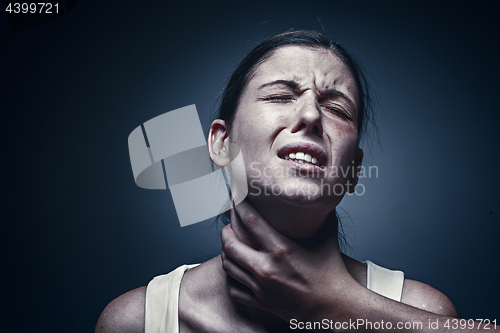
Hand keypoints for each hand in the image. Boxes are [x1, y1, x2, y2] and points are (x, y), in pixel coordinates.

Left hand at [220, 199, 358, 321]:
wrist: (334, 308)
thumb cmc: (332, 273)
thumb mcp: (327, 239)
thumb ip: (322, 217)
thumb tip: (321, 200)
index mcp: (282, 248)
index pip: (251, 220)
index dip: (239, 206)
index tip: (237, 198)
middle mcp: (267, 267)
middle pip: (230, 244)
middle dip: (226, 231)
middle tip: (229, 226)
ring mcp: (261, 286)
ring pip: (228, 265)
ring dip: (226, 253)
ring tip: (230, 246)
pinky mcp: (261, 302)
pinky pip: (233, 289)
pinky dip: (231, 279)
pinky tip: (237, 271)